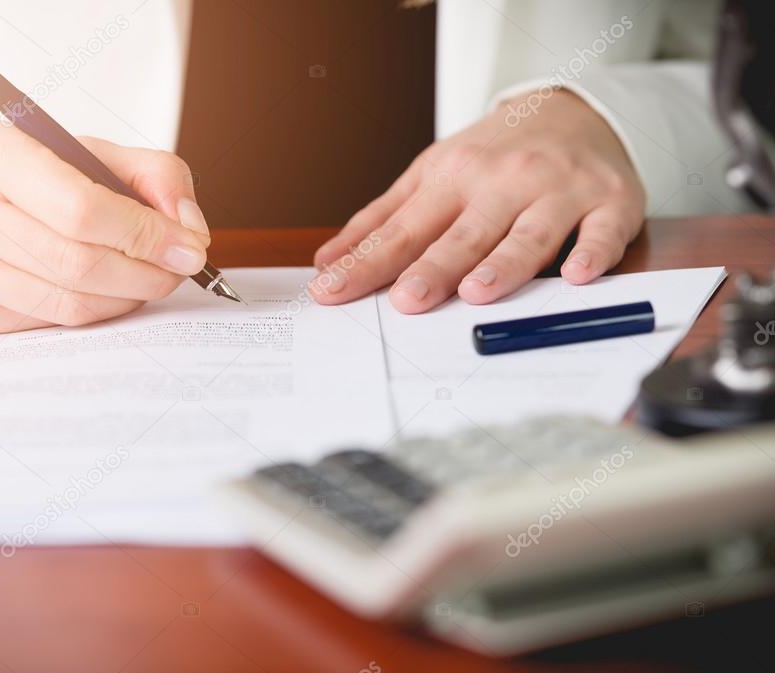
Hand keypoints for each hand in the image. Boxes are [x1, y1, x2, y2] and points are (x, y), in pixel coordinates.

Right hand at [0, 121, 209, 332]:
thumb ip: (147, 173)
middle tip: (178, 272)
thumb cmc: (13, 174)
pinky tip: (106, 294)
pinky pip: (44, 321)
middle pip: (77, 263)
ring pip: (64, 302)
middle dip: (145, 273)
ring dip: (124, 299)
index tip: (190, 248)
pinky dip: (90, 312)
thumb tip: (188, 227)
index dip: (145, 235)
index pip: (82, 208)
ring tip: (149, 283)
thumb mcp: (78, 149)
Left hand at [310, 90, 645, 312]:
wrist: (573, 108)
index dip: (366, 264)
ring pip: (528, 233)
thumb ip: (381, 221)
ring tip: (477, 291)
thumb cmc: (493, 154)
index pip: (402, 231)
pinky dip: (592, 251)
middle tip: (407, 300)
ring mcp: (558, 191)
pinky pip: (603, 231)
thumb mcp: (430, 174)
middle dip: (434, 268)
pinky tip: (576, 273)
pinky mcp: (609, 201)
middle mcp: (503, 182)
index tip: (332, 292)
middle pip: (464, 235)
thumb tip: (328, 261)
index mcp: (452, 178)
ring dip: (504, 263)